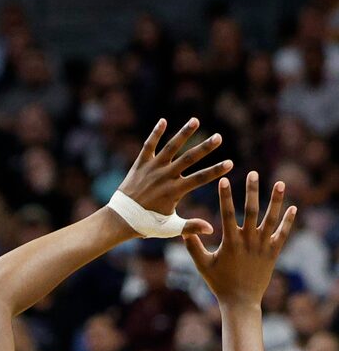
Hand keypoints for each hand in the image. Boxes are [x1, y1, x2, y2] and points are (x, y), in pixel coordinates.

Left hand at [116, 118, 230, 231]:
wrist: (120, 218)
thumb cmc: (147, 224)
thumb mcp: (170, 228)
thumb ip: (191, 227)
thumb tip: (211, 230)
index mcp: (174, 191)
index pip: (200, 179)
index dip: (216, 171)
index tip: (230, 163)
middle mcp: (164, 176)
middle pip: (188, 159)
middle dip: (205, 147)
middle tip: (219, 137)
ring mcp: (152, 168)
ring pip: (170, 147)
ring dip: (183, 133)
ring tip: (195, 120)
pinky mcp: (140, 164)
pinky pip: (149, 146)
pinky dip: (155, 133)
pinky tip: (163, 121)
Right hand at [184, 172, 296, 307]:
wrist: (241, 301)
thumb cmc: (219, 283)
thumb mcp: (202, 265)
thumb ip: (193, 247)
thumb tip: (183, 231)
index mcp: (230, 242)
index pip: (227, 214)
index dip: (225, 196)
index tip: (224, 180)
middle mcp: (248, 241)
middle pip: (252, 211)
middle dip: (252, 191)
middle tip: (253, 173)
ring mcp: (263, 246)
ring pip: (271, 219)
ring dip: (276, 200)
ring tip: (280, 183)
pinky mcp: (273, 253)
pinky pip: (282, 234)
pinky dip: (288, 221)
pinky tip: (293, 207)